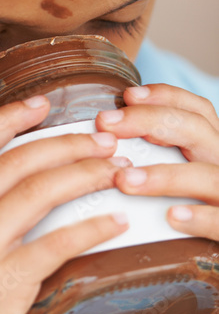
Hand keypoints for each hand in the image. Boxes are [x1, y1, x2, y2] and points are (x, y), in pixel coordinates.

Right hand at [0, 95, 131, 313]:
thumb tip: (25, 189)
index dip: (8, 117)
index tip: (45, 102)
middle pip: (13, 162)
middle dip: (66, 143)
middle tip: (105, 140)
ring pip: (35, 193)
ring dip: (84, 174)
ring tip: (116, 169)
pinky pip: (53, 244)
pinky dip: (91, 228)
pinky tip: (116, 223)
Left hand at [95, 83, 218, 241]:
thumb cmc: (199, 212)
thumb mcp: (186, 177)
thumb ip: (161, 155)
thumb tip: (105, 139)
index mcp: (214, 149)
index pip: (197, 110)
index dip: (165, 96)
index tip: (127, 95)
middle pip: (197, 131)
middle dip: (150, 122)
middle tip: (106, 124)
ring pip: (207, 177)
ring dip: (165, 175)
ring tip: (126, 179)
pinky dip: (198, 218)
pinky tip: (171, 216)